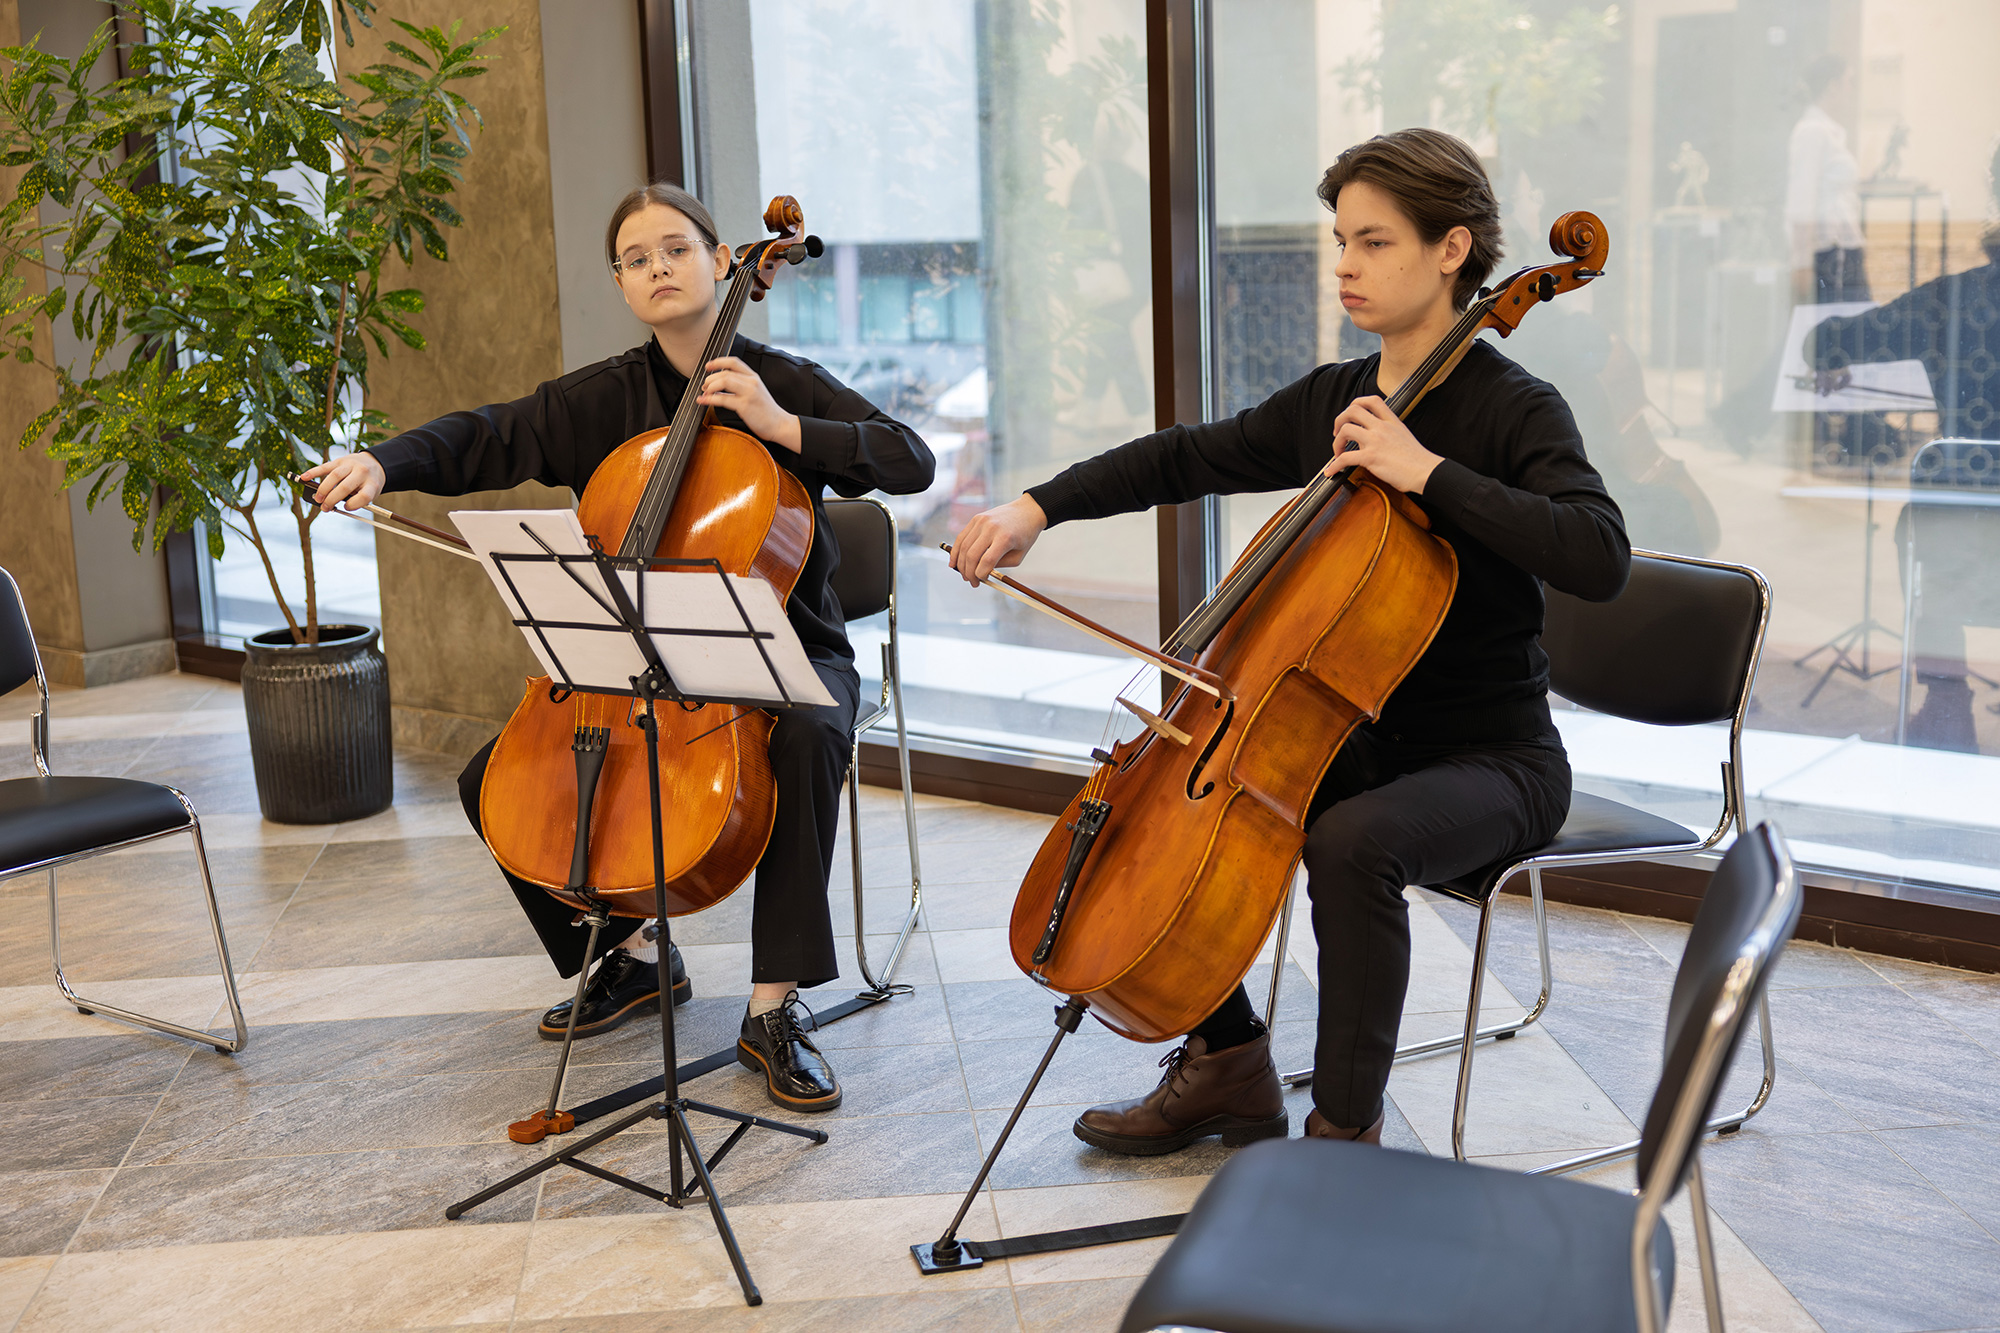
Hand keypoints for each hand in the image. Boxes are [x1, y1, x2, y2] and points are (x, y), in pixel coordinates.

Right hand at [298, 452, 385, 511]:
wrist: (374, 463)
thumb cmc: (369, 483)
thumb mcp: (370, 493)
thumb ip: (356, 500)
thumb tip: (333, 504)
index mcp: (372, 483)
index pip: (364, 496)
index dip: (354, 504)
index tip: (346, 507)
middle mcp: (362, 472)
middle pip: (345, 487)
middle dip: (332, 499)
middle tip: (325, 507)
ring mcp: (350, 465)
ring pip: (334, 476)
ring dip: (323, 489)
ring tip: (319, 499)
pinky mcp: (340, 461)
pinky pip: (325, 466)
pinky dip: (313, 472)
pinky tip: (304, 477)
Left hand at [698, 356, 801, 451]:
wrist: (779, 424)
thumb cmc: (766, 411)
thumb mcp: (756, 391)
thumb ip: (742, 384)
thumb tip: (720, 383)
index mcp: (753, 377)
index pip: (733, 362)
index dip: (718, 362)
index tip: (708, 366)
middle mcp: (751, 382)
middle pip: (725, 372)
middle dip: (710, 379)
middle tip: (704, 386)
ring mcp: (749, 393)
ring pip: (723, 381)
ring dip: (710, 387)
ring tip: (705, 393)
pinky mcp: (745, 405)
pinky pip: (723, 399)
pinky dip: (710, 399)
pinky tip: (704, 401)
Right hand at [949, 494, 1047, 584]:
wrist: (1027, 511)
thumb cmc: (1025, 536)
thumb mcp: (1018, 556)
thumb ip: (999, 565)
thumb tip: (980, 573)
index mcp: (1005, 538)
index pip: (986, 561)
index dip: (981, 575)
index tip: (982, 581)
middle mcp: (991, 528)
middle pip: (972, 555)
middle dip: (969, 573)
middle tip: (972, 582)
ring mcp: (981, 521)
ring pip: (964, 547)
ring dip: (961, 564)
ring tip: (964, 575)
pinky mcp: (976, 519)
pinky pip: (962, 537)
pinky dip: (956, 551)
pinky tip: (954, 563)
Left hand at [1323, 396, 1442, 493]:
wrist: (1426, 471)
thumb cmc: (1417, 459)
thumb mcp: (1404, 435)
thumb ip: (1388, 431)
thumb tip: (1373, 437)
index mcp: (1391, 421)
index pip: (1372, 400)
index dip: (1356, 404)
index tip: (1350, 416)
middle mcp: (1382, 428)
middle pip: (1352, 410)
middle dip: (1339, 420)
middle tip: (1338, 433)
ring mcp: (1376, 441)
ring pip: (1345, 430)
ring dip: (1336, 442)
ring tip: (1337, 453)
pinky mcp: (1371, 457)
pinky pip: (1345, 458)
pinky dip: (1334, 465)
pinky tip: (1332, 471)